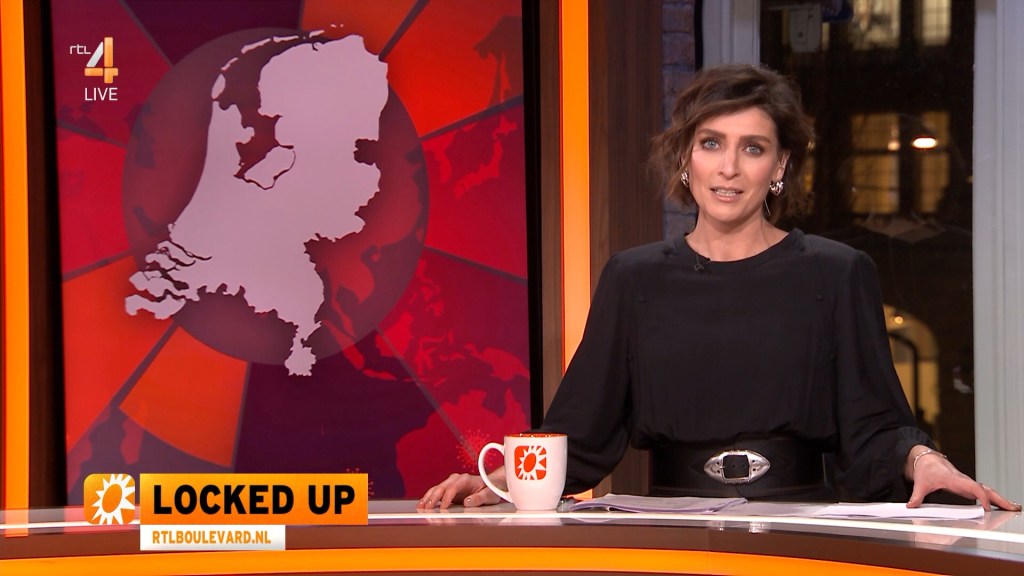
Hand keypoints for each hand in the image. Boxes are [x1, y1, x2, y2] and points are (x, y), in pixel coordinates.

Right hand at [416, 471, 502, 509]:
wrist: (490, 485)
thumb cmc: (490, 490)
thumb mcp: (489, 495)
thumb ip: (479, 498)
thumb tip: (467, 501)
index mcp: (466, 479)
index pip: (453, 488)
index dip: (447, 498)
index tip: (443, 508)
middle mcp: (456, 479)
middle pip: (442, 488)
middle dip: (433, 498)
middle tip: (427, 508)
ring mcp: (451, 483)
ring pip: (436, 489)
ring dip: (428, 498)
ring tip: (421, 507)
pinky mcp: (447, 489)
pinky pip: (435, 492)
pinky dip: (428, 498)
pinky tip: (422, 504)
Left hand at [906, 446, 1021, 510]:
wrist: (927, 459)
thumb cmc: (926, 470)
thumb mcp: (920, 483)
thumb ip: (916, 496)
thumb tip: (911, 505)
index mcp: (954, 479)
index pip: (972, 487)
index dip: (980, 496)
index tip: (986, 507)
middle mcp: (964, 481)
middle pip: (985, 489)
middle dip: (999, 498)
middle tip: (1012, 508)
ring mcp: (968, 483)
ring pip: (988, 490)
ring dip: (1001, 499)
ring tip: (1014, 508)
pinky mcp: (968, 486)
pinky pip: (985, 492)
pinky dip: (995, 498)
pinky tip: (1003, 505)